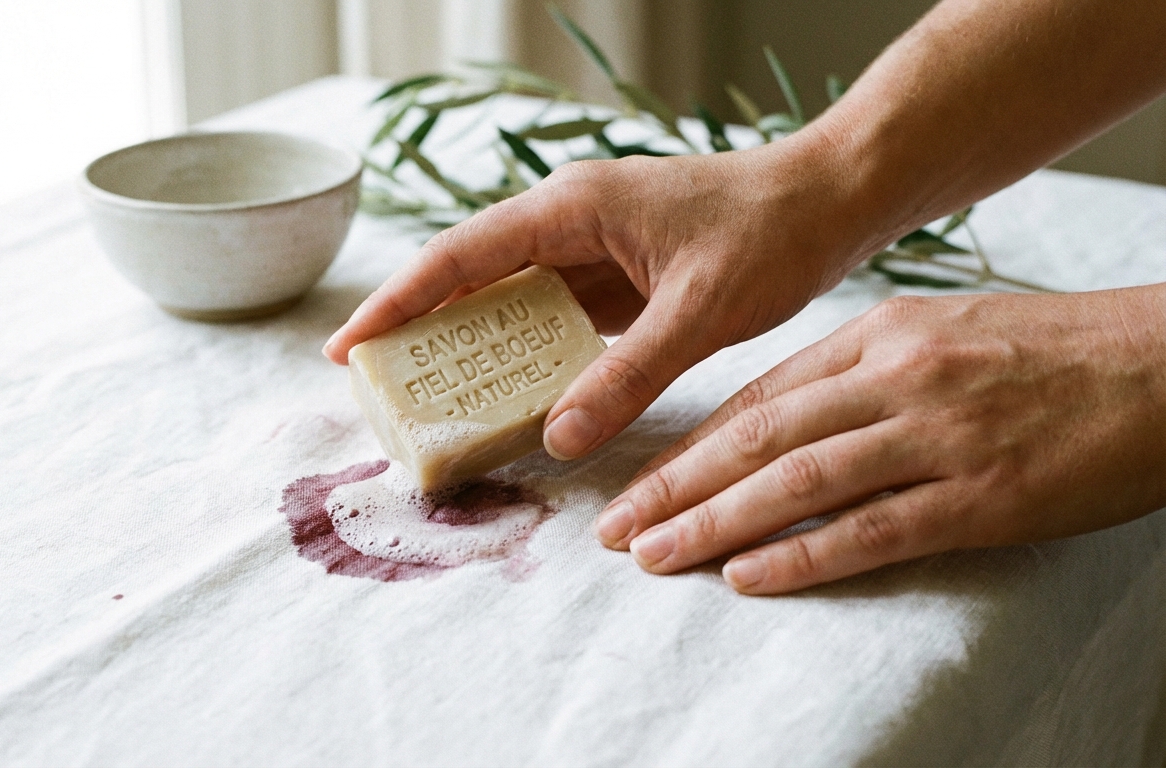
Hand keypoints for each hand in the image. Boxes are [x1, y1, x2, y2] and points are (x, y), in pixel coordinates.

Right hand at [325, 139, 884, 460]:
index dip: (399, 303)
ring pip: (506, 299)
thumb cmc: (770, 233)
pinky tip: (508, 395)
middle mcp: (567, 221)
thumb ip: (628, 376)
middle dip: (418, 329)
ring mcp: (588, 247)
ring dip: (468, 346)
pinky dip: (524, 354)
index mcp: (571, 208)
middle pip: (468, 278)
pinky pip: (549, 317)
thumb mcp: (699, 311)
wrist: (829, 202)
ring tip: (427, 401)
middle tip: (375, 389)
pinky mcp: (612, 275)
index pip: (460, 257)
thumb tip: (557, 439)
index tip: (348, 347)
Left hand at [597, 287, 1165, 593]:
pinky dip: (802, 556)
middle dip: (676, 486)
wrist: (1164, 365)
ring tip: (656, 556)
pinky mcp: (982, 497)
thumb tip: (782, 413)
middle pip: (758, 438)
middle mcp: (897, 379)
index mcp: (881, 335)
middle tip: (616, 528)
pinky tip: (747, 577)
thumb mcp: (942, 333)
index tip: (640, 481)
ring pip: (797, 483)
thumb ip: (860, 367)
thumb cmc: (1050, 351)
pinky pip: (872, 531)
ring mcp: (938, 437)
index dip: (691, 444)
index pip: (760, 397)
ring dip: (715, 523)